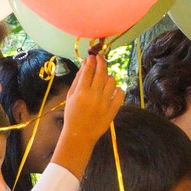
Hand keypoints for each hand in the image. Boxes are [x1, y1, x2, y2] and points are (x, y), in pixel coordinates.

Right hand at [48, 59, 123, 176]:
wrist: (80, 134)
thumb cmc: (72, 114)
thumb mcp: (70, 97)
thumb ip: (77, 80)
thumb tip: (84, 65)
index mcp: (81, 92)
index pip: (88, 71)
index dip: (92, 61)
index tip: (93, 56)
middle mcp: (94, 96)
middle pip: (102, 73)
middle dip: (102, 62)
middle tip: (101, 58)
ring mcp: (105, 102)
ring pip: (112, 81)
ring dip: (108, 77)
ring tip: (104, 80)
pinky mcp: (113, 109)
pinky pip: (120, 93)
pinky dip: (117, 90)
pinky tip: (112, 91)